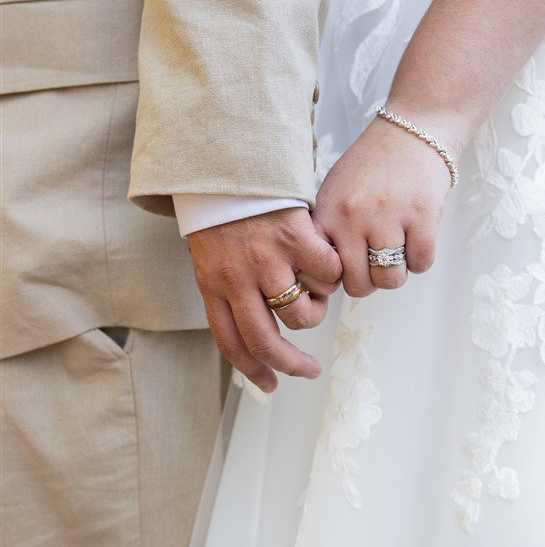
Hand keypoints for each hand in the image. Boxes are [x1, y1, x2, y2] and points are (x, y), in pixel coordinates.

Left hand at [187, 208, 341, 391]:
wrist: (225, 161)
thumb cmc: (221, 211)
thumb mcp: (211, 256)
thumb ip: (228, 291)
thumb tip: (258, 329)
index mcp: (213, 285)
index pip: (232, 343)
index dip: (254, 371)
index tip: (271, 385)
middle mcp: (237, 279)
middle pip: (267, 341)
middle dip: (292, 364)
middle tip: (309, 370)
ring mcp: (267, 259)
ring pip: (301, 312)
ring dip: (315, 310)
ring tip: (315, 292)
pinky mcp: (295, 236)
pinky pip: (326, 274)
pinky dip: (331, 275)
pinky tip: (325, 262)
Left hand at [313, 115, 458, 296]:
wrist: (412, 131)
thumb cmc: (371, 166)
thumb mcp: (334, 192)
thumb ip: (327, 230)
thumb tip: (324, 276)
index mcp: (329, 212)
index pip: (321, 270)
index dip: (335, 278)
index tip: (344, 269)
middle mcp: (354, 217)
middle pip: (358, 284)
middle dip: (369, 280)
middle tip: (375, 263)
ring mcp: (389, 216)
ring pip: (390, 279)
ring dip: (396, 273)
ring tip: (396, 251)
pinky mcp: (423, 216)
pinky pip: (421, 263)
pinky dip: (420, 259)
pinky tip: (416, 239)